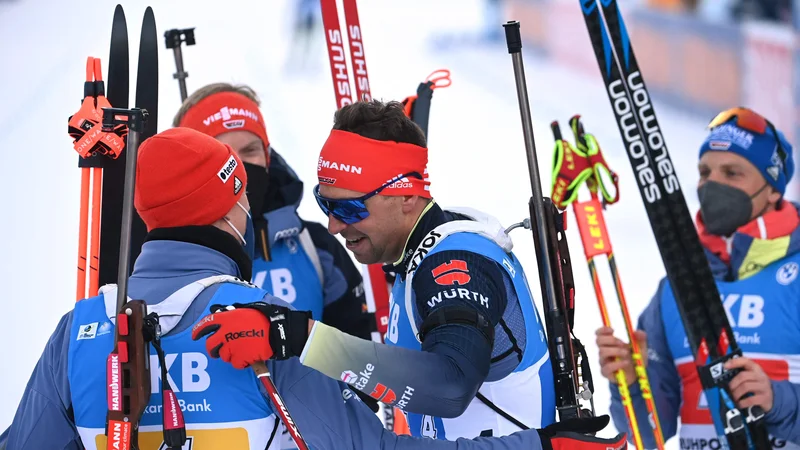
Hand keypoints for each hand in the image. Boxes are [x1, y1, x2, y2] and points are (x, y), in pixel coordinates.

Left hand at [191, 302, 311, 368]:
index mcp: (227, 318)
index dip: (198, 331)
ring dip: (230, 355)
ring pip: (223, 356)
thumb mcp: (246, 309)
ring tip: (242, 350)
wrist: (278, 330)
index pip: (206, 324)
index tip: (195, 336)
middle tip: (217, 351)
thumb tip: (216, 311)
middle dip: (213, 350)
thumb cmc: (265, 318)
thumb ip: (230, 311)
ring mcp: (232, 346)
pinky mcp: (240, 357)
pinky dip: (242, 362)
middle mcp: (226, 332)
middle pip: (210, 345)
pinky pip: (236, 363)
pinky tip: (249, 356)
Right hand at [537, 415, 626, 449]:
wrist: (543, 448)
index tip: (622, 435)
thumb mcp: (575, 425)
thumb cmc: (557, 438)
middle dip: (619, 448)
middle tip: (619, 443)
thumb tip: (606, 418)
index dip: (622, 439)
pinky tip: (595, 448)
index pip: (616, 444)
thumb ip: (593, 423)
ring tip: (611, 447)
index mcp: (594, 446)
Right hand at [596, 327, 646, 385]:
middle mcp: (604, 351)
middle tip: (622, 343)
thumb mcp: (641, 348)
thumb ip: (641, 339)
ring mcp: (603, 362)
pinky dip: (617, 364)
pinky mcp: (605, 372)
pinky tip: (626, 363)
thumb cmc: (635, 359)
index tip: (613, 330)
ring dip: (615, 351)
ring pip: (602, 352)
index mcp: (609, 343)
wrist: (637, 375)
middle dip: (610, 340)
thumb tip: (637, 332)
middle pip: (598, 341)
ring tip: (626, 353)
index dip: (603, 330)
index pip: (599, 334)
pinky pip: (607, 367)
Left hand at [725, 357, 773, 412]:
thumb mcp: (751, 377)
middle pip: (743, 376)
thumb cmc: (756, 385)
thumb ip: (740, 374)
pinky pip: (751, 399)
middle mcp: (760, 376)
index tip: (725, 366)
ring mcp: (764, 387)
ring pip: (746, 387)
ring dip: (736, 393)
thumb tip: (723, 377)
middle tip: (728, 389)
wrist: (772, 397)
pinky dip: (742, 402)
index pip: (746, 361)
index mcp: (755, 369)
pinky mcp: (765, 398)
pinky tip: (739, 404)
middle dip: (733, 383)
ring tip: (733, 397)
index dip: (734, 362)